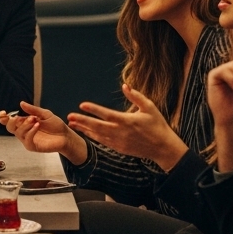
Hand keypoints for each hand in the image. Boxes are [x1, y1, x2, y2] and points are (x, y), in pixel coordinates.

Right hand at [0, 102, 88, 164]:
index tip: (2, 113)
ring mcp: (27, 139)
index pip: (10, 121)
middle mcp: (24, 131)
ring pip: (18, 133)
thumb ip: (33, 110)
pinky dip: (30, 132)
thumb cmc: (56, 125)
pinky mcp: (32, 146)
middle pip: (10, 128)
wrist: (66, 135)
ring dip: (25, 125)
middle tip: (18, 117)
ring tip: (34, 120)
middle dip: (11, 121)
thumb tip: (21, 103)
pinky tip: (37, 126)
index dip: (4, 118)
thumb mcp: (45, 114)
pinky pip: (27, 140)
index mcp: (25, 123)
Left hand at [68, 86, 188, 170]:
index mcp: (127, 121)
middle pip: (97, 126)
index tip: (82, 105)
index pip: (106, 114)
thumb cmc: (157, 125)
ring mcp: (119, 141)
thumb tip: (125, 86)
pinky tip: (85, 132)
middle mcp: (120, 132)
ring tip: (72, 124)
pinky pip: (103, 142)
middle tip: (70, 117)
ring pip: (98, 135)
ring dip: (84, 129)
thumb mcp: (149, 107)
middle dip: (82, 121)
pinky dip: (93, 136)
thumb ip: (136, 96)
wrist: (162, 148)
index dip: (93, 109)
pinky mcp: (119, 148)